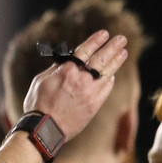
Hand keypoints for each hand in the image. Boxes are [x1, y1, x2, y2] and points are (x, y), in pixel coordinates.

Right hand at [23, 29, 128, 143]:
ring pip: (107, 72)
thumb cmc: (37, 106)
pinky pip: (106, 88)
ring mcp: (90, 92)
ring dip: (117, 60)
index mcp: (67, 70)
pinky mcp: (94, 105)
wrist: (44, 129)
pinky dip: (109, 80)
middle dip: (113, 46)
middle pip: (101, 58)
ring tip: (124, 52)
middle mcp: (81, 78)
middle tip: (122, 39)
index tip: (104, 33)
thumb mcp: (40, 81)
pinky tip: (111, 74)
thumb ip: (55, 70)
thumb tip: (65, 63)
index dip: (96, 40)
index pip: (85, 50)